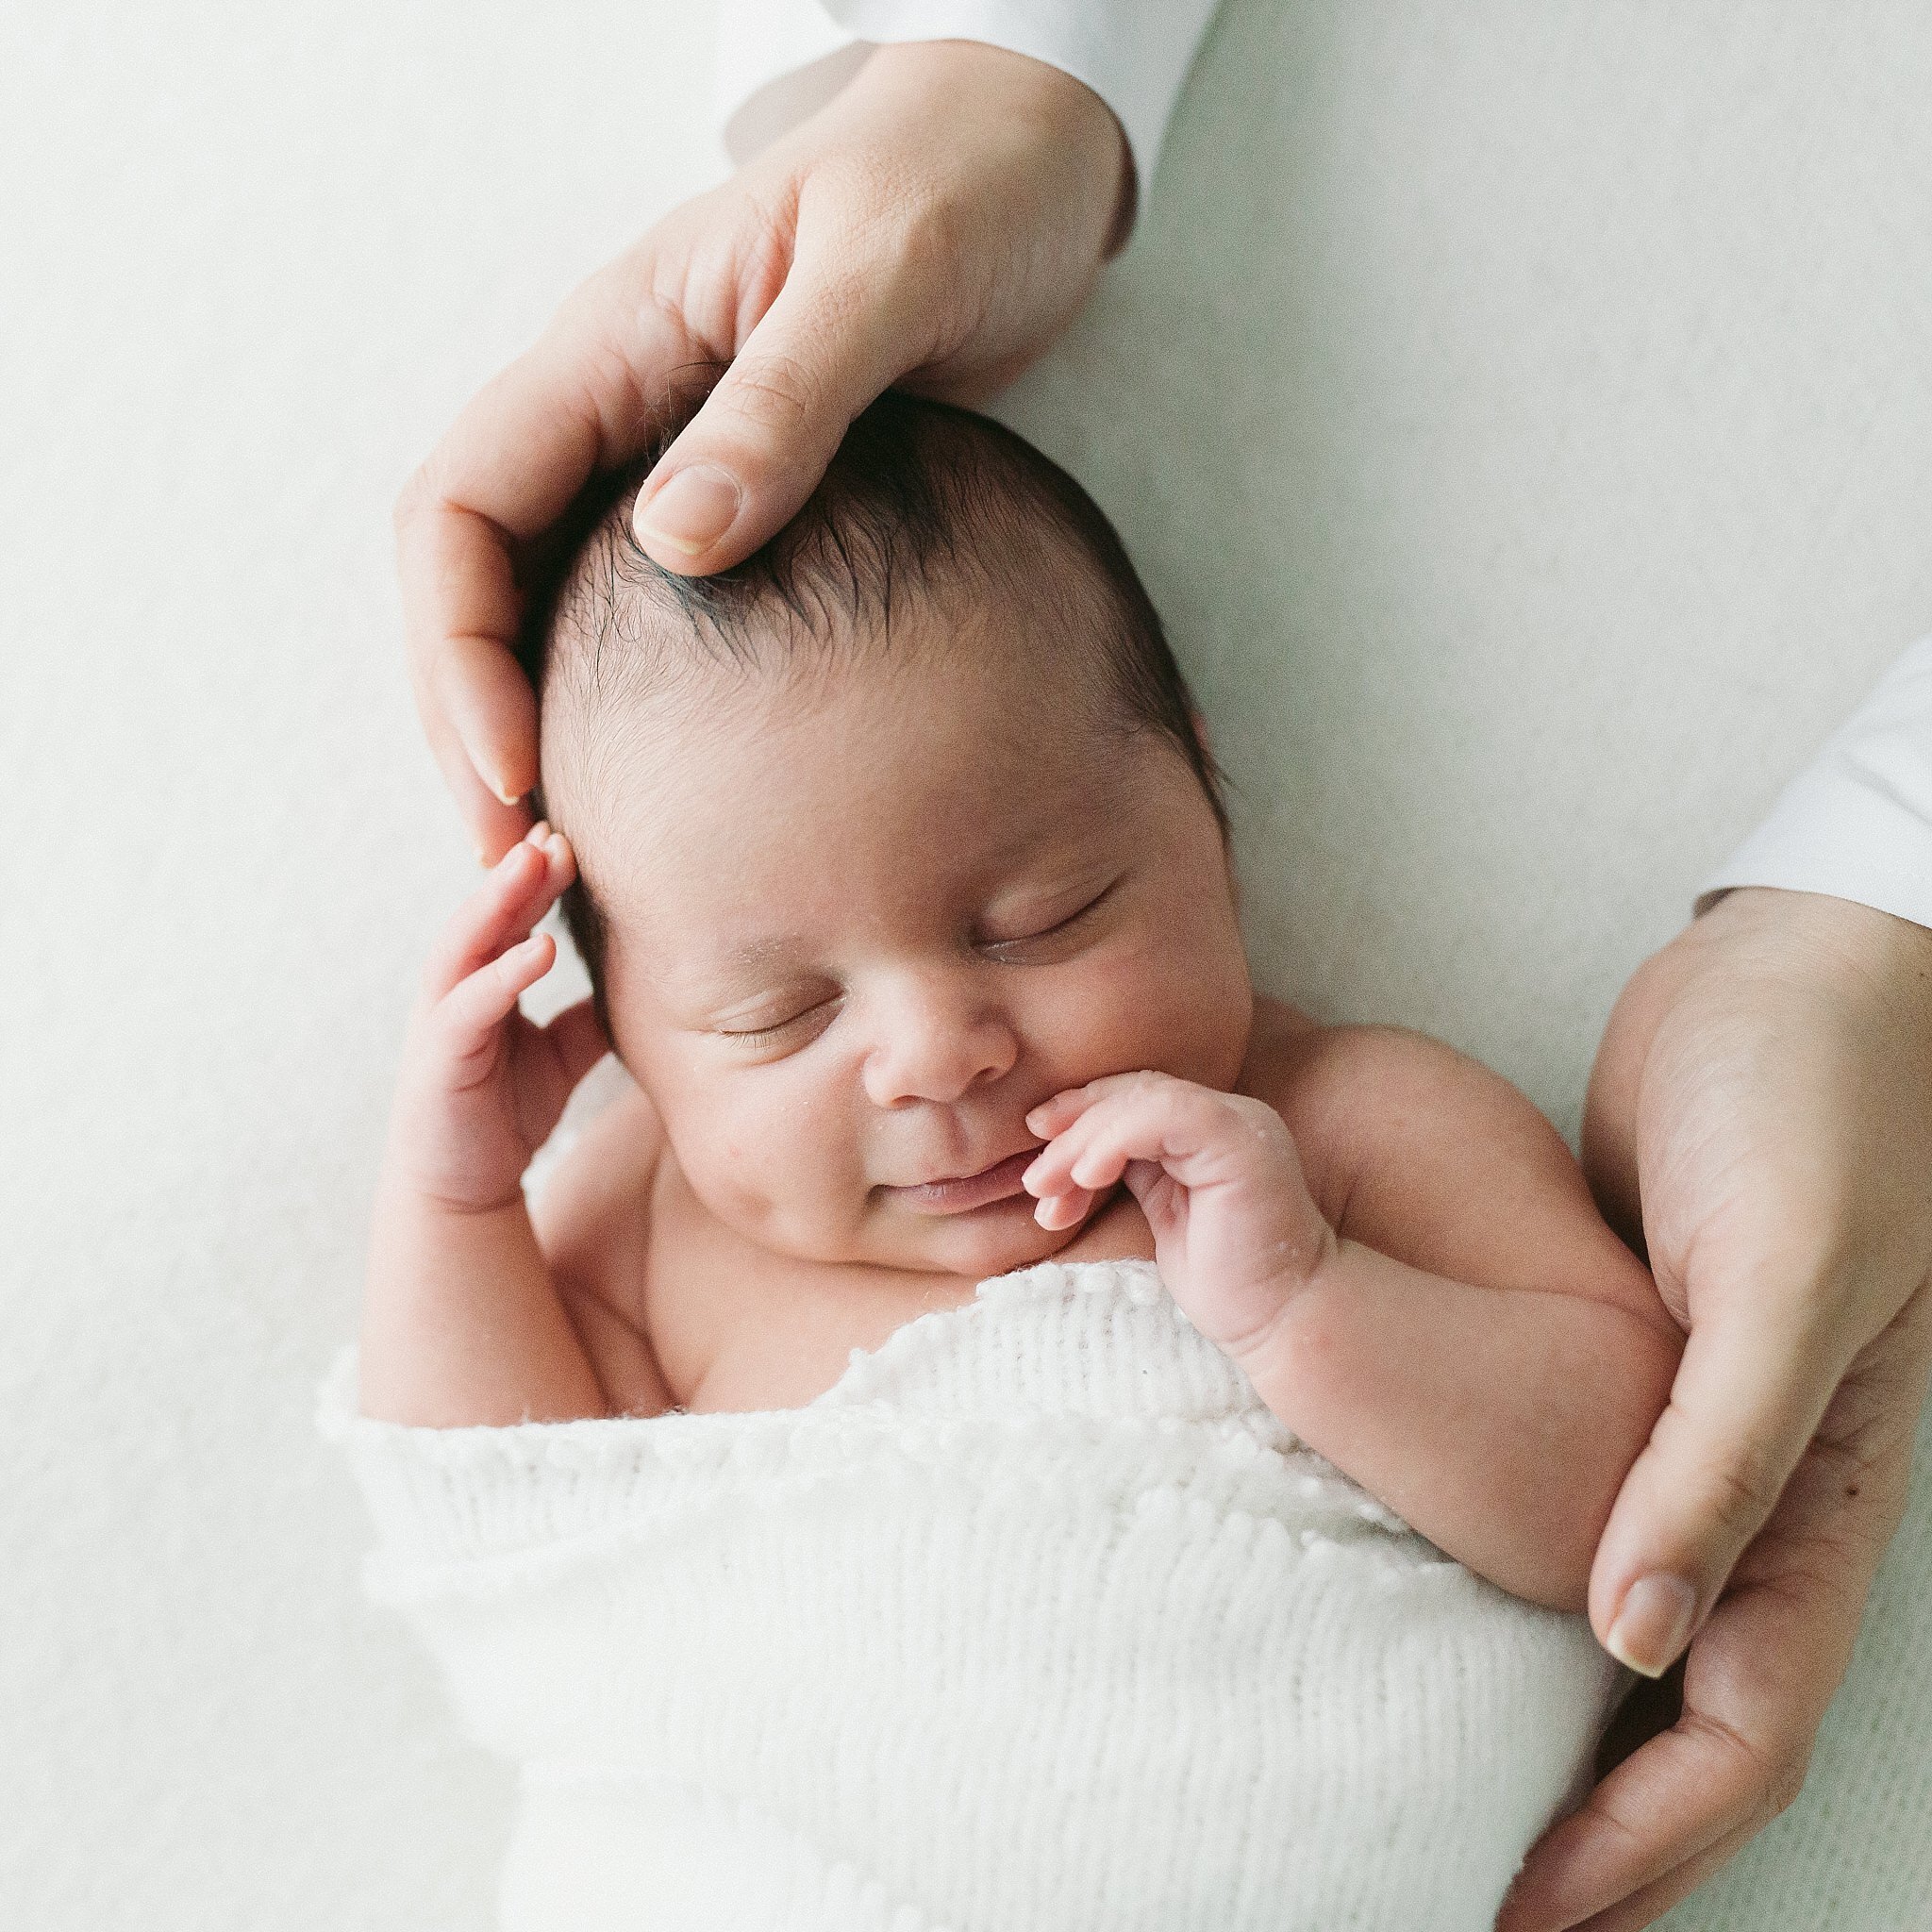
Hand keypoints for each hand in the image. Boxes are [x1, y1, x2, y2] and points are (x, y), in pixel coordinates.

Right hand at [383, 822, 608, 1215]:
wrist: (461, 1189)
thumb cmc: (505, 1115)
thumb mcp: (561, 1057)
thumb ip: (588, 1016)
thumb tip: (642, 982)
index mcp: (483, 982)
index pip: (510, 916)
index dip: (538, 877)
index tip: (577, 837)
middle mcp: (456, 990)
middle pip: (486, 915)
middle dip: (519, 870)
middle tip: (558, 829)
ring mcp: (441, 1020)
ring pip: (465, 944)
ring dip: (500, 901)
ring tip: (537, 863)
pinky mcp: (438, 1059)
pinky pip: (470, 1006)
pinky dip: (504, 974)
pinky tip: (541, 950)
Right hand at [395, 41, 1128, 860]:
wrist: (1021, 171)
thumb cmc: (955, 189)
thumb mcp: (880, 275)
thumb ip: (784, 402)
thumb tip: (679, 544)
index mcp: (609, 347)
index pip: (462, 508)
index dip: (460, 647)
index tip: (515, 769)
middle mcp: (612, 411)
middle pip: (475, 580)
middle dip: (472, 721)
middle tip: (516, 860)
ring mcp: (664, 461)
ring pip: (544, 607)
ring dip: (535, 726)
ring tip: (569, 859)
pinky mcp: (736, 502)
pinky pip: (637, 613)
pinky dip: (622, 705)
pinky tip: (658, 791)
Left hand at [1021, 1072, 1335, 1359]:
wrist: (1282, 1320)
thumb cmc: (1228, 1283)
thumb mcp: (1164, 1214)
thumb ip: (1137, 1172)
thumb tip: (1073, 1156)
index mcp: (1212, 1131)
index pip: (1137, 1096)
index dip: (1082, 1110)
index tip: (1036, 1140)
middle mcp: (1230, 1115)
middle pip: (1133, 1092)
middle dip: (1071, 1130)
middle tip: (1034, 1181)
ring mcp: (1239, 1123)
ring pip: (1142, 1099)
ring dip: (1083, 1142)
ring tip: (1050, 1188)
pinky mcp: (1241, 1141)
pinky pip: (1165, 1116)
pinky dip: (1114, 1139)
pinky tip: (1086, 1177)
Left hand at [1498, 887, 1931, 1930]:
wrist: (1800, 976)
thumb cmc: (1821, 1112)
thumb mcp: (1787, 1277)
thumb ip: (1726, 1455)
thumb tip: (1631, 1637)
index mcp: (1823, 1501)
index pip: (1740, 1732)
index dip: (1646, 1845)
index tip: (1530, 1914)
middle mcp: (1759, 1494)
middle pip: (1681, 1716)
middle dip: (1600, 1827)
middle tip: (1475, 1893)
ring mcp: (1697, 1434)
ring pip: (1623, 1623)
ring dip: (1550, 1719)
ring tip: (1436, 1775)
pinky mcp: (1632, 1365)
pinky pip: (1573, 1501)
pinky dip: (1511, 1568)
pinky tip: (1424, 1580)